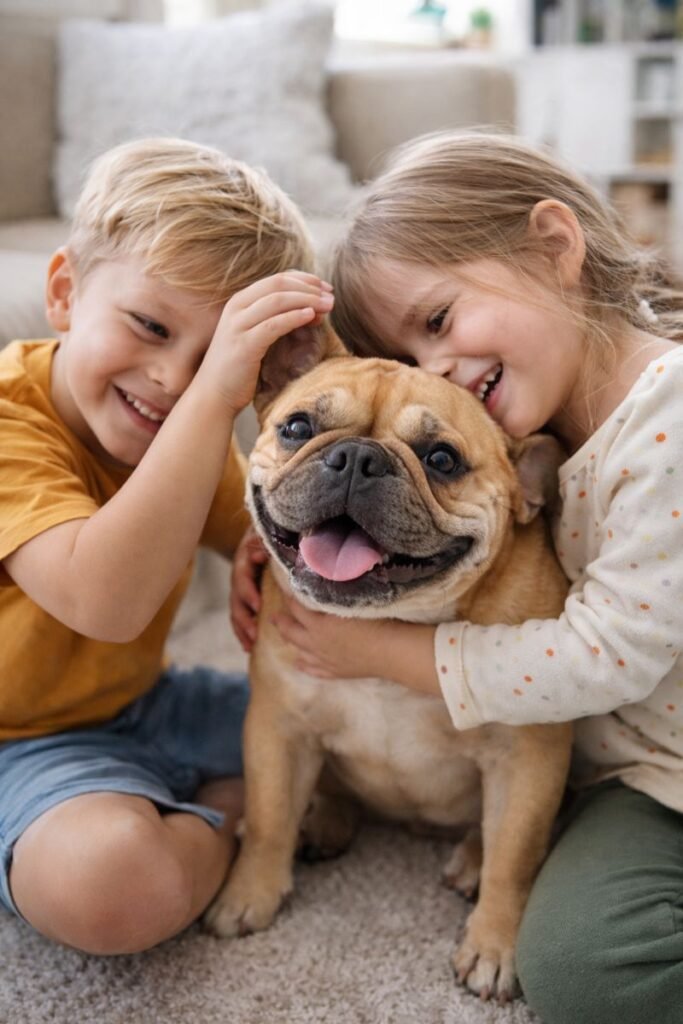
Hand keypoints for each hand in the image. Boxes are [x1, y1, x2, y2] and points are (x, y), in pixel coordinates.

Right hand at [199, 271, 333, 414]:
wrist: (213, 395)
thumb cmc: (238, 368)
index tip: (325, 287)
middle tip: (331, 296)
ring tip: (327, 306)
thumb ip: (275, 319)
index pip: (276, 279)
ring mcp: (238, 325)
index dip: (304, 279)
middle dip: (309, 288)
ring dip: (307, 300)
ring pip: (278, 300)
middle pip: (278, 285)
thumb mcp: (255, 335)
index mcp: (240, 302)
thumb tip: (310, 308)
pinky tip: (310, 317)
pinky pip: (274, 325)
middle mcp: (236, 308)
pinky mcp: (244, 345)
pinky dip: (294, 317)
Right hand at [230, 527, 268, 651]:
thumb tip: (259, 555)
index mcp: (243, 560)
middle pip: (236, 599)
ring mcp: (240, 587)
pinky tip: (248, 646)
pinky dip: (243, 631)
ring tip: (250, 645)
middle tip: (254, 633)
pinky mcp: (245, 596)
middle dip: (244, 618)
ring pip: (236, 611)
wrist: (262, 532)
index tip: (258, 606)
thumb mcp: (266, 534)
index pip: (242, 578)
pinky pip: (241, 615)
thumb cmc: (268, 534)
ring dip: (242, 629)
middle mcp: (238, 576)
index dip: (248, 593)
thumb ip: (263, 543)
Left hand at [271, 597, 389, 678]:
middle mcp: (316, 643)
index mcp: (318, 624)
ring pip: (299, 651)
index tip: (284, 588)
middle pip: (290, 631)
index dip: (288, 597)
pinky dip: (304, 665)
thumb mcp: (353, 600)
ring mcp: (324, 660)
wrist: (391, 651)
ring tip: (284, 635)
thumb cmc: (376, 621)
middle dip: (280, 621)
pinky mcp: (336, 672)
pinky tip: (300, 662)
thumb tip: (324, 579)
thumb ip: (335, 592)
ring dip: (290, 642)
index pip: (296, 607)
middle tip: (272, 615)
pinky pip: (314, 670)